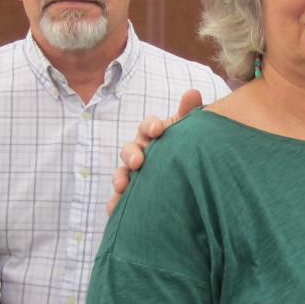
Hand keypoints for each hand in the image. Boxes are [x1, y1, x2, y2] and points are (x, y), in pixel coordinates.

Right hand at [107, 88, 202, 214]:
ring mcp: (134, 173)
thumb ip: (189, 112)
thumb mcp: (189, 130)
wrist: (189, 173)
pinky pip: (120, 198)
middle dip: (131, 154)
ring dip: (119, 178)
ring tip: (122, 186)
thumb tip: (192, 92)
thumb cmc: (185, 146)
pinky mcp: (132, 194)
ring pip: (122, 173)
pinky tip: (112, 211)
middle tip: (138, 161)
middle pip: (129, 150)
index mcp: (153, 134)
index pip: (148, 127)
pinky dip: (115, 204)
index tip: (158, 129)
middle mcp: (140, 152)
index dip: (151, 126)